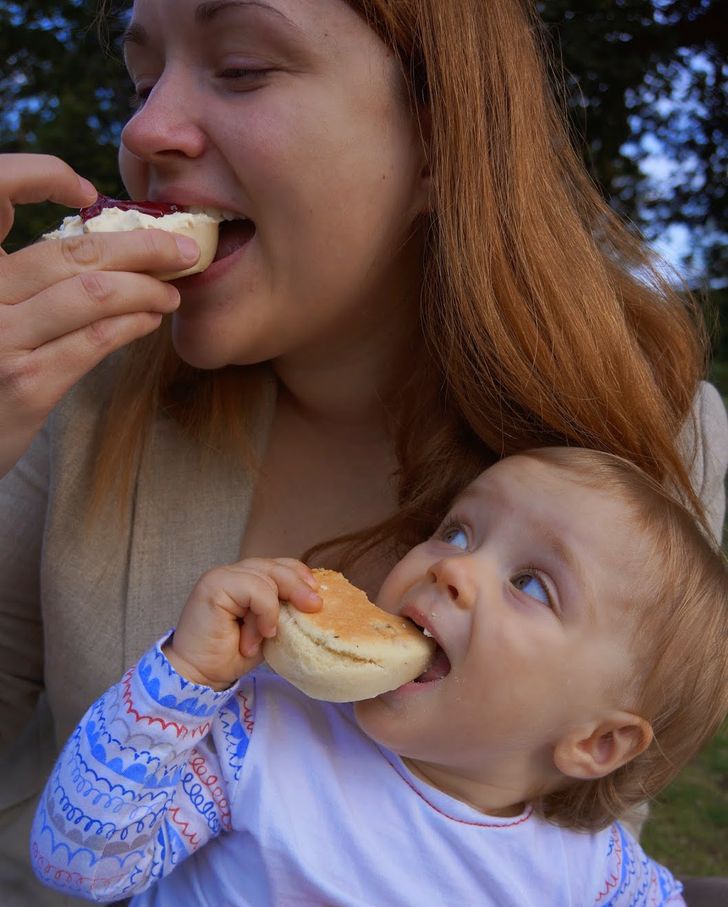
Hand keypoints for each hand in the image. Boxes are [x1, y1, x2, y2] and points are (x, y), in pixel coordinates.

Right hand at [0, 154, 198, 477]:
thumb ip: (19, 277)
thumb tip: (97, 245)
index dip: (40, 174)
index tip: (85, 191)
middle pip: (71, 251)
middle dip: (139, 246)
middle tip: (179, 250)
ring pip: (93, 293)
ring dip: (146, 289)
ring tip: (171, 293)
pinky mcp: (26, 383)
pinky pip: (95, 340)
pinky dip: (133, 324)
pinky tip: (150, 320)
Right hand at [164, 558, 322, 690]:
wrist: (200, 674)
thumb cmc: (231, 654)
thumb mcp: (268, 629)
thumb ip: (283, 610)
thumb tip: (313, 601)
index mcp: (245, 579)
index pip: (278, 565)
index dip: (300, 576)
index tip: (316, 596)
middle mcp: (233, 573)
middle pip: (276, 566)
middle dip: (299, 586)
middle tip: (315, 607)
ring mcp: (222, 575)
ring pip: (267, 577)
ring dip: (273, 610)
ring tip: (267, 635)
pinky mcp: (214, 584)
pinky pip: (255, 588)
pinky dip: (265, 611)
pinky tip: (262, 632)